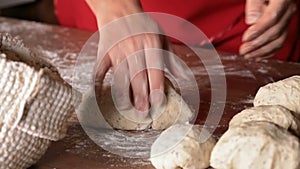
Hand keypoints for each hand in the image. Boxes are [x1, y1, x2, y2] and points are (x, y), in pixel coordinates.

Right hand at [87, 0, 165, 115]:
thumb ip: (171, 57)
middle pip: (137, 75)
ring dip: (123, 94)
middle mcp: (134, 46)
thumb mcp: (161, 36)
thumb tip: (183, 76)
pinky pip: (100, 69)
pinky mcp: (103, 51)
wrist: (119, 10)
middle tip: (144, 113)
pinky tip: (100, 95)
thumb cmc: (143, 26)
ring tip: (127, 109)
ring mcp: (117, 49)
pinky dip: (98, 82)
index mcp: (151, 42)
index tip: (158, 103)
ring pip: (120, 75)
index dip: (156, 87)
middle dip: (141, 96)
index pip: (155, 69)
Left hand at [239, 0, 296, 60]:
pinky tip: (258, 57)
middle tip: (243, 50)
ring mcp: (287, 19)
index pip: (272, 18)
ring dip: (262, 51)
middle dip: (257, 44)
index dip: (258, 30)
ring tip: (248, 56)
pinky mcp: (284, 26)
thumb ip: (254, 4)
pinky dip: (269, 52)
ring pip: (279, 40)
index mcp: (282, 0)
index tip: (245, 38)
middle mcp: (288, 11)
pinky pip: (280, 42)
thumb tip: (251, 21)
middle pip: (275, 32)